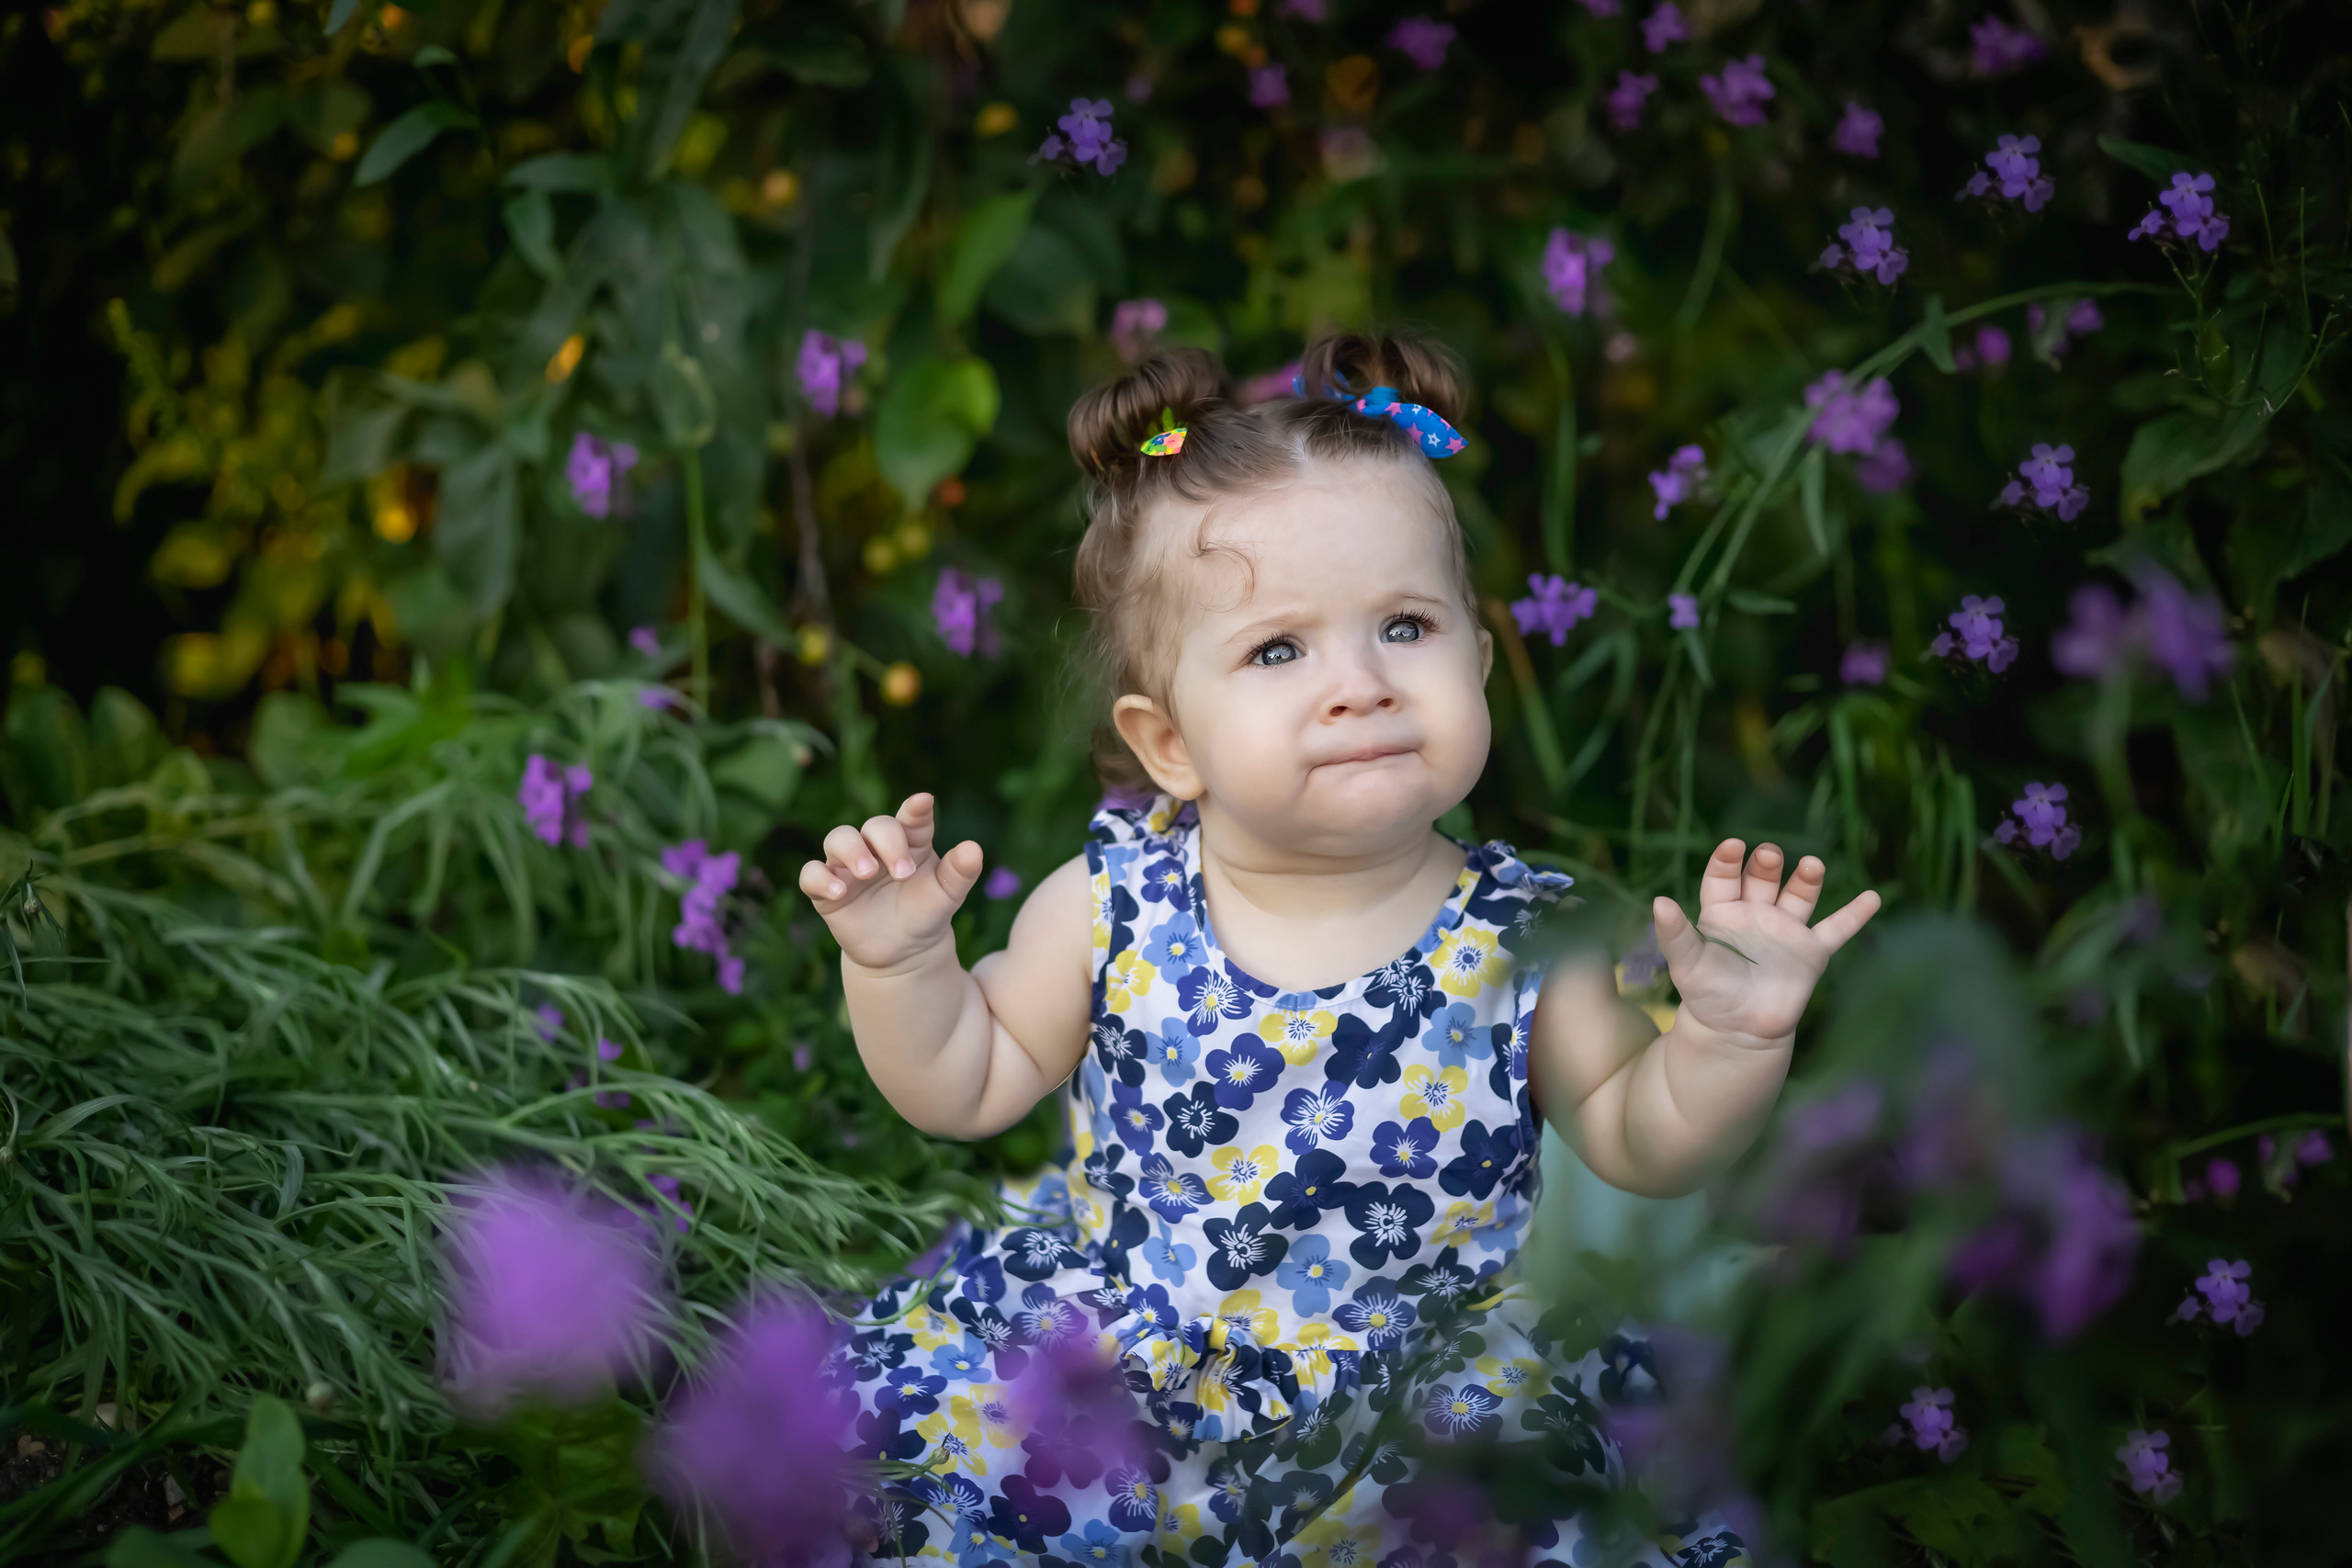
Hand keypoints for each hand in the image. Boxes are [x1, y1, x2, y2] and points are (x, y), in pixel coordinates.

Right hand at [797, 793, 985, 969]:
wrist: (903, 953)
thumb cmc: (926, 914)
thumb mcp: (948, 895)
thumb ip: (960, 872)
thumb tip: (973, 849)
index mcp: (910, 842)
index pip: (911, 818)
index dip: (915, 808)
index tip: (923, 802)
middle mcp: (876, 847)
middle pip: (875, 825)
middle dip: (888, 842)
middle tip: (903, 873)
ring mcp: (848, 866)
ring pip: (837, 838)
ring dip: (851, 850)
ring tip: (867, 872)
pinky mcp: (827, 890)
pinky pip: (812, 874)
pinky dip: (820, 879)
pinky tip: (839, 892)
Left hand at [1653, 841, 1879, 1047]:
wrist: (1738, 1030)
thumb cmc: (1707, 993)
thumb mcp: (1686, 964)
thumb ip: (1674, 934)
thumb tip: (1659, 902)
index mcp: (1722, 911)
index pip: (1723, 877)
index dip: (1727, 861)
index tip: (1733, 846)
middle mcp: (1756, 912)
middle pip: (1763, 879)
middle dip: (1766, 865)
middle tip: (1768, 855)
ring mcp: (1786, 929)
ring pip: (1799, 896)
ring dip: (1806, 880)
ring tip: (1812, 864)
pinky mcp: (1811, 952)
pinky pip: (1836, 930)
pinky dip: (1855, 916)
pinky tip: (1872, 898)